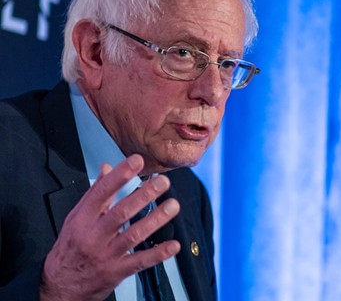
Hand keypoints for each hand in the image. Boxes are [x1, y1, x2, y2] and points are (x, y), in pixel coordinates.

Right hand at [40, 154, 179, 300]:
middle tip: (162, 182)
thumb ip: (95, 193)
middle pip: (121, 212)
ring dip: (156, 220)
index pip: (102, 192)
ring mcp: (106, 254)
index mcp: (83, 218)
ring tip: (172, 206)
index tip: (136, 161)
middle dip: (144, 195)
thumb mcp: (76, 217)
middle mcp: (94, 235)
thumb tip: (107, 168)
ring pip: (134, 235)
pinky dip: (158, 253)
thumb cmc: (70, 248)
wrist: (61, 286)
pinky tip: (173, 245)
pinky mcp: (117, 272)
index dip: (120, 175)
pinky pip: (140, 262)